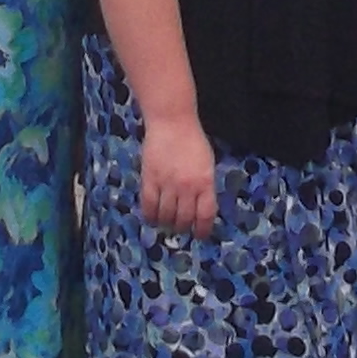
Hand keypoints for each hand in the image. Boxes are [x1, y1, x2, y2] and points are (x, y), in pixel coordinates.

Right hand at [138, 114, 220, 234]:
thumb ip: (204, 187)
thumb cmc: (193, 141)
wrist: (172, 122)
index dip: (202, 230)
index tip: (200, 235)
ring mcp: (167, 184)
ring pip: (166, 216)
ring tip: (166, 223)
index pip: (205, 215)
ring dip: (166, 224)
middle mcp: (187, 187)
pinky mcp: (150, 180)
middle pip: (184, 219)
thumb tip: (199, 209)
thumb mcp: (207, 165)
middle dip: (183, 228)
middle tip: (181, 228)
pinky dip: (150, 216)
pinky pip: (149, 206)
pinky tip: (152, 218)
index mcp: (205, 183)